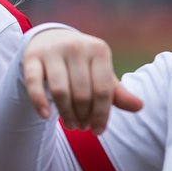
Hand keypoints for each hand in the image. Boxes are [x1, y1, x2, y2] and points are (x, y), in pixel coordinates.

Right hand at [23, 28, 142, 132]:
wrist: (51, 39)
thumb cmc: (82, 63)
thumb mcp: (100, 73)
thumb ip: (116, 92)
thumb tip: (139, 107)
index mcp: (98, 49)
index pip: (103, 90)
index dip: (102, 115)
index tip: (98, 131)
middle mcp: (76, 46)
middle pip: (82, 93)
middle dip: (83, 116)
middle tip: (82, 127)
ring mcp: (52, 51)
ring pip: (60, 91)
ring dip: (66, 114)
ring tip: (71, 125)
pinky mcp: (32, 57)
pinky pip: (34, 83)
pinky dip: (39, 102)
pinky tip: (45, 116)